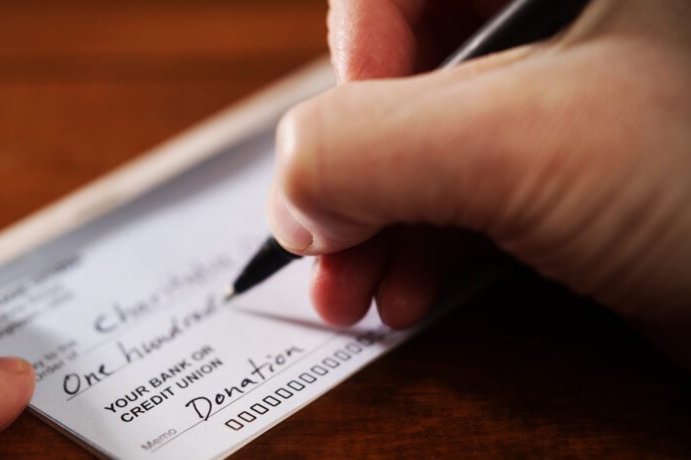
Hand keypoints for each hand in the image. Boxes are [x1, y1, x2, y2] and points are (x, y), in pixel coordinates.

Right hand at [268, 0, 690, 364]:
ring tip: (357, 288)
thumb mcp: (525, 145)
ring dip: (373, 220)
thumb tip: (292, 183)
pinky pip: (463, 189)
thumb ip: (368, 145)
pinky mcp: (574, 168)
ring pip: (427, 138)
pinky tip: (409, 288)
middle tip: (324, 239)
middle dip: (351, 167)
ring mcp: (571, 96)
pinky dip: (421, 244)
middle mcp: (569, 18)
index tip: (346, 145)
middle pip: (406, 64)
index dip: (358, 53)